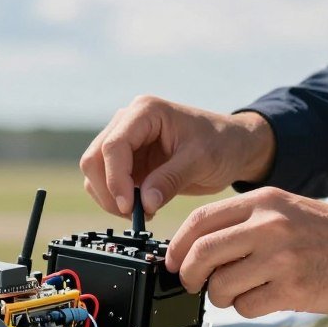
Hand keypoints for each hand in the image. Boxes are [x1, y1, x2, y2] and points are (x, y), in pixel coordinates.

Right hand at [79, 96, 275, 216]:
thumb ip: (171, 180)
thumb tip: (145, 203)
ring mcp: (124, 142)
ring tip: (142, 212)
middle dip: (108, 191)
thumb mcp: (201, 160)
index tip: (129, 206)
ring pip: (94, 173)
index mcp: (145, 112)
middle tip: (133, 214)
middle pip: (94, 159)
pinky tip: (142, 208)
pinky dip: (116, 200)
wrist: (233, 148)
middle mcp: (127, 123)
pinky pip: (106, 184)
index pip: (113, 146)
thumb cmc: (222, 144)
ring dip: (110, 198)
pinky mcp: (126, 162)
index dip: (115, 179)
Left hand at [165, 188, 327, 316]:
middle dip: (188, 275)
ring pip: (220, 285)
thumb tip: (193, 248)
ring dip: (220, 296)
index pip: (200, 221)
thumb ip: (241, 222)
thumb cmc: (326, 233)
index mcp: (262, 202)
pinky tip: (264, 297)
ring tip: (239, 290)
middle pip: (201, 254)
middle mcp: (268, 226)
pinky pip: (246, 306)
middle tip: (192, 283)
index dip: (177, 245)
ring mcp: (280, 257)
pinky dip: (246, 307)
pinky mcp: (292, 288)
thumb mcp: (282, 209)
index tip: (172, 261)